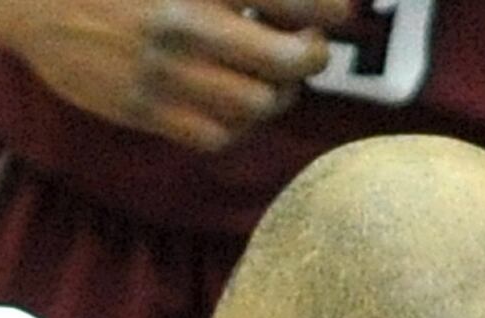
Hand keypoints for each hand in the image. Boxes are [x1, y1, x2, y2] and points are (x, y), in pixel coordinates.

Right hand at [0, 0, 350, 153]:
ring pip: (255, 108)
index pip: (288, 5)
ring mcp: (164, 75)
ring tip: (268, 81)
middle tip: (304, 49)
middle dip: (309, 60)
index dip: (329, 16)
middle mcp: (186, 28)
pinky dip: (235, 125)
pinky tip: (229, 104)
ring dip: (275, 98)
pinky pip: (213, 137)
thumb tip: (306, 7)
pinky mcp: (142, 110)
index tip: (342, 17)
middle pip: (286, 65)